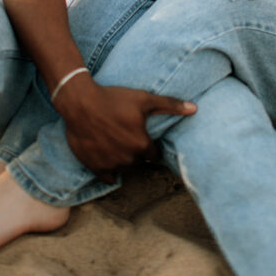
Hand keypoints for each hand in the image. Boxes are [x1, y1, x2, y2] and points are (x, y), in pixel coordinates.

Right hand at [55, 74, 195, 179]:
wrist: (81, 102)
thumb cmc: (114, 99)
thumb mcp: (144, 99)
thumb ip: (170, 105)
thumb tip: (195, 109)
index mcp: (142, 145)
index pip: (154, 155)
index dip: (150, 145)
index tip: (143, 135)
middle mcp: (128, 159)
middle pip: (139, 161)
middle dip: (136, 151)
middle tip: (127, 135)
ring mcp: (111, 165)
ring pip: (124, 168)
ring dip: (123, 159)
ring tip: (116, 141)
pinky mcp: (95, 167)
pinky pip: (108, 177)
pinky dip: (109, 169)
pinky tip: (107, 154)